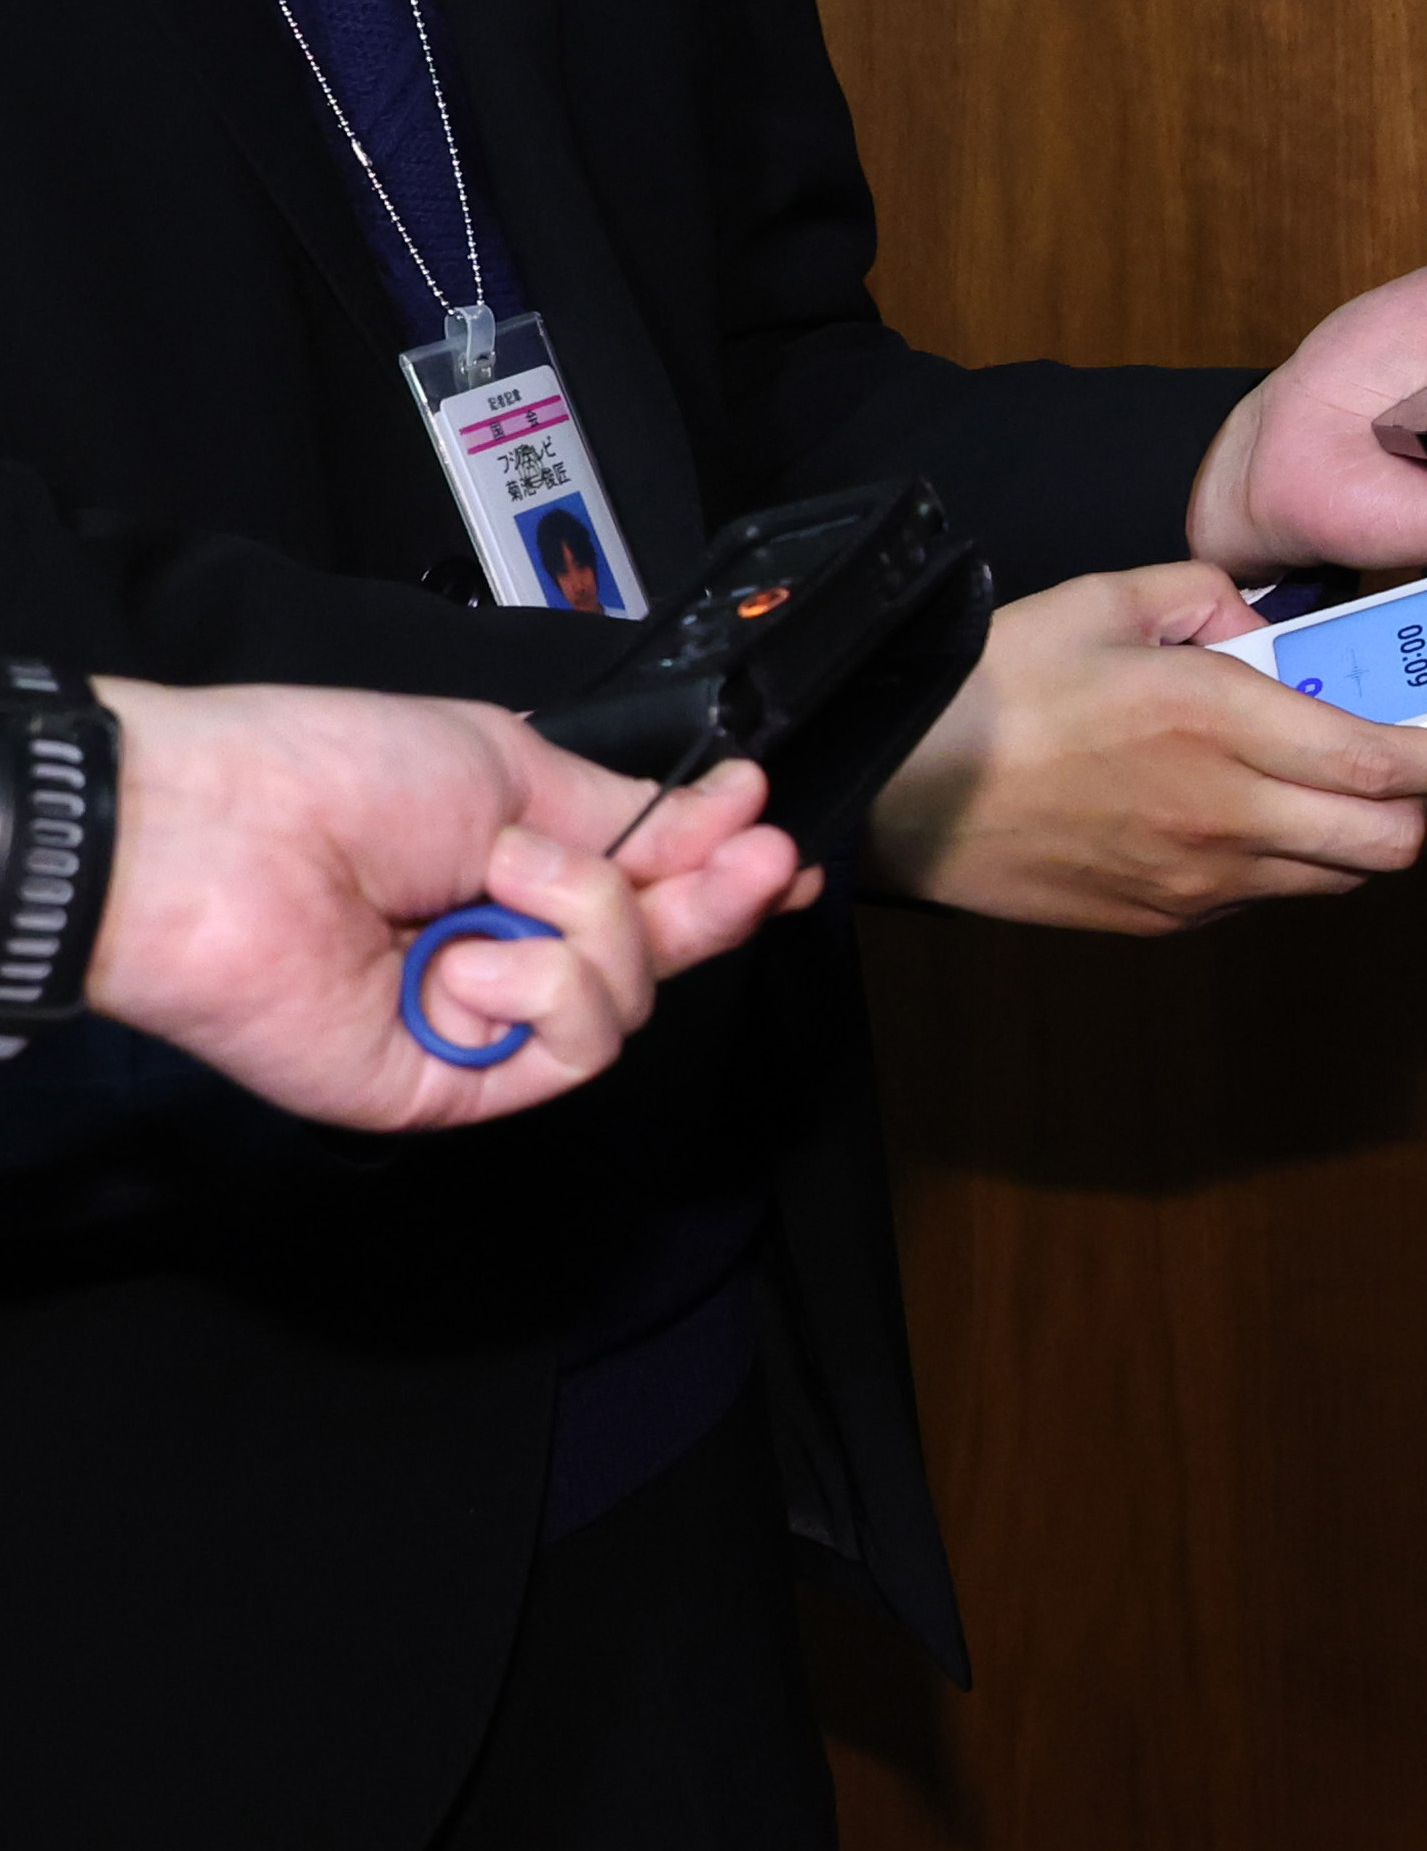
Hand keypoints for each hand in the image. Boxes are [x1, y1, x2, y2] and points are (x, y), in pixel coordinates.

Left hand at [84, 681, 814, 1130]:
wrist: (222, 838)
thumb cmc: (343, 774)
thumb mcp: (513, 765)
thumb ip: (627, 811)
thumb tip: (731, 814)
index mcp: (517, 866)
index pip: (649, 888)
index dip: (723, 877)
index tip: (781, 854)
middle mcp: (509, 947)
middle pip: (663, 950)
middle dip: (720, 902)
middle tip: (766, 863)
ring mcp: (484, 1022)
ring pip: (629, 1000)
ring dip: (594, 927)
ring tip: (507, 883)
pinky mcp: (460, 1086)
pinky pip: (571, 1049)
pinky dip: (543, 990)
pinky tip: (476, 959)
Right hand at [862, 561, 1426, 931]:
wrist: (891, 789)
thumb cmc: (996, 685)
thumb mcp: (1106, 599)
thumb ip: (1208, 594)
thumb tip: (1263, 624)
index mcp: (1222, 724)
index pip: (1388, 765)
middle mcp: (1225, 816)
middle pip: (1387, 844)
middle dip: (1423, 806)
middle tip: (1413, 759)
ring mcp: (1194, 882)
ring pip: (1332, 878)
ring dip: (1353, 834)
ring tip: (1316, 778)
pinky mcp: (1158, 920)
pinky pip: (1261, 896)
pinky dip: (1282, 859)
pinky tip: (1236, 811)